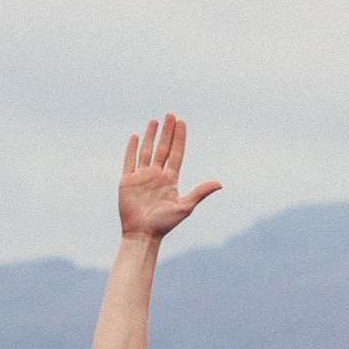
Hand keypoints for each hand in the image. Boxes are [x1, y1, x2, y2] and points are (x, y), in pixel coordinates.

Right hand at [119, 117, 220, 244]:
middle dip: (167, 132)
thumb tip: (220, 184)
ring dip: (150, 136)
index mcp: (170, 179)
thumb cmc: (164, 224)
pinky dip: (131, 149)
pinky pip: (129, 161)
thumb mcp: (185, 207)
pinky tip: (135, 137)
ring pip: (146, 151)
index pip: (176, 153)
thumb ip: (200, 192)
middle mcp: (156, 175)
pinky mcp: (128, 181)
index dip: (179, 138)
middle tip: (171, 114)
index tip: (182, 122)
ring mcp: (142, 177)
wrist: (143, 234)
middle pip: (163, 148)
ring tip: (155, 121)